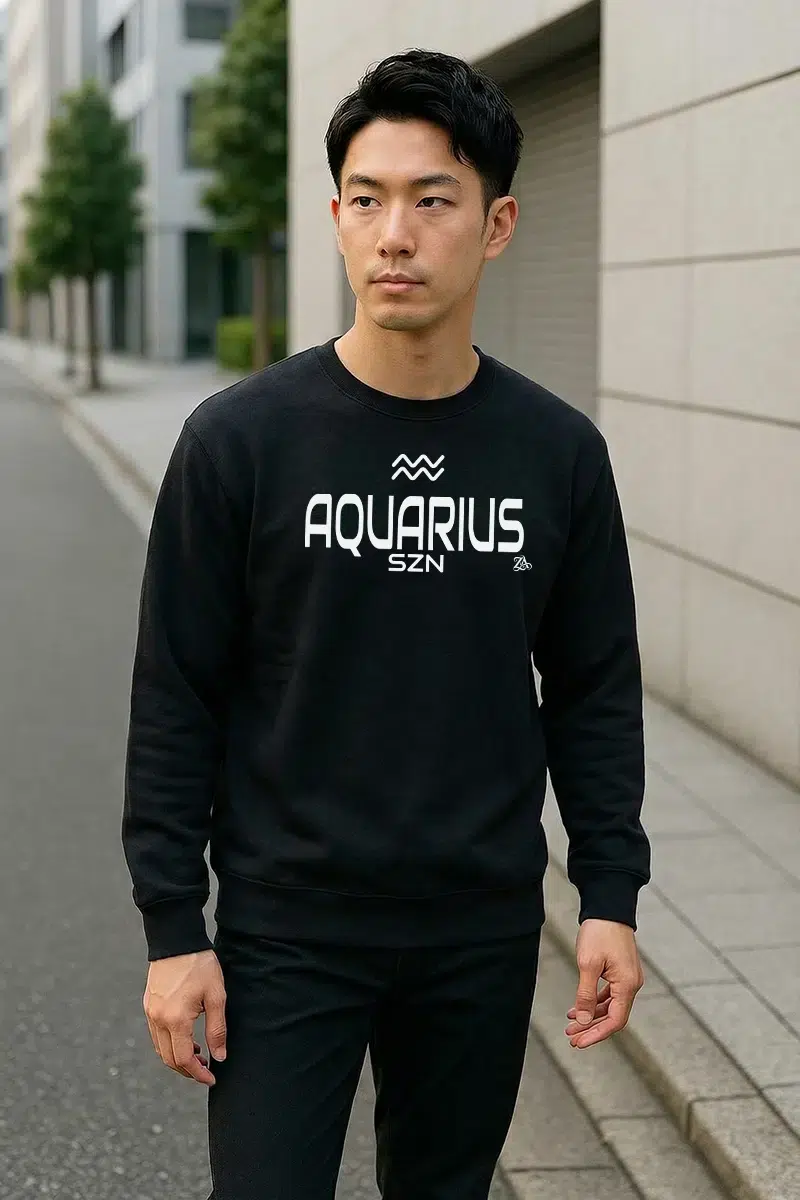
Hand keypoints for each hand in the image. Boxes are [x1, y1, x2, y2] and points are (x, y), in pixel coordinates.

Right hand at [143, 949, 227, 1085]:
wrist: (177, 940)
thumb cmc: (200, 965)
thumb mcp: (216, 996)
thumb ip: (217, 1029)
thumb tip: (219, 1057)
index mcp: (175, 1020)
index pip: (183, 1059)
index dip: (198, 1074)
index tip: (211, 1078)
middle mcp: (158, 1020)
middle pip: (169, 1059)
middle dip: (187, 1070)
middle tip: (205, 1069)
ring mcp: (150, 1012)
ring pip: (160, 1048)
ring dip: (177, 1057)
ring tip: (198, 1052)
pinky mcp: (148, 1004)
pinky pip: (156, 1034)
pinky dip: (169, 1043)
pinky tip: (185, 1036)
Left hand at [565, 918, 643, 1048]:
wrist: (608, 907)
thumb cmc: (600, 932)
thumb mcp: (588, 964)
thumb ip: (585, 994)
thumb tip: (583, 1020)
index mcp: (628, 985)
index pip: (615, 1021)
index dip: (596, 1034)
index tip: (579, 1042)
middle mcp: (632, 984)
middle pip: (612, 1016)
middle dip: (591, 1028)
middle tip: (571, 1037)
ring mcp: (627, 978)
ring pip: (610, 1006)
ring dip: (590, 1016)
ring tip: (570, 1023)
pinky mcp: (621, 971)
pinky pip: (609, 994)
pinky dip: (594, 1002)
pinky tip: (578, 1006)